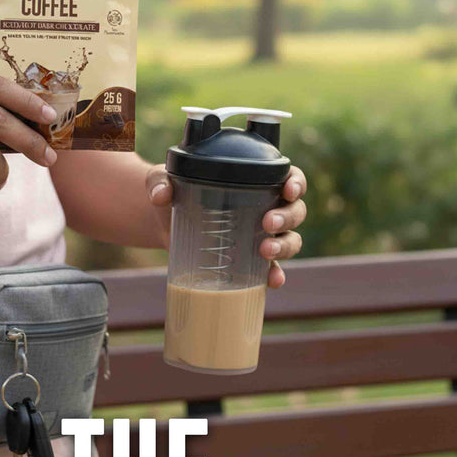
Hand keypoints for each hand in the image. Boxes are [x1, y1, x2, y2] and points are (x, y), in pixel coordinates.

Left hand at [146, 164, 306, 287]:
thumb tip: (160, 194)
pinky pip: (271, 269)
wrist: (162, 221)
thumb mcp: (163, 179)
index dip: (296, 182)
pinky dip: (275, 275)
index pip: (288, 176)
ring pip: (290, 239)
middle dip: (288, 217)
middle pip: (295, 210)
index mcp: (254, 179)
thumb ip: (160, 181)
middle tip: (267, 222)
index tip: (289, 189)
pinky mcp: (248, 260)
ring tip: (265, 251)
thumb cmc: (172, 191)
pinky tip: (271, 280)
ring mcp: (260, 235)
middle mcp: (265, 206)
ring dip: (285, 246)